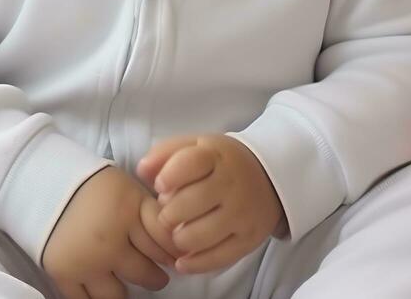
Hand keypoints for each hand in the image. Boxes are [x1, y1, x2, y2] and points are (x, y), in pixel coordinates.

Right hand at [42, 166, 176, 298]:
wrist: (40, 181)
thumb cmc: (92, 185)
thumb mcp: (129, 189)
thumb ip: (154, 214)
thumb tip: (179, 246)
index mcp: (127, 214)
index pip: (166, 248)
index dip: (172, 256)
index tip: (171, 260)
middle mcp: (109, 242)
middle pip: (147, 276)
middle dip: (154, 277)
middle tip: (152, 274)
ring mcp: (86, 262)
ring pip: (119, 296)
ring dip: (126, 290)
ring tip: (121, 278)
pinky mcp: (64, 274)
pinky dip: (97, 297)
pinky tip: (101, 285)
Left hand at [136, 134, 285, 274]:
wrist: (268, 176)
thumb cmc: (219, 162)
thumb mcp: (195, 146)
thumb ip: (165, 153)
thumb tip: (141, 171)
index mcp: (216, 157)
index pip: (189, 164)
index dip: (168, 177)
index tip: (159, 186)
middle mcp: (232, 185)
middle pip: (189, 204)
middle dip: (167, 214)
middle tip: (165, 215)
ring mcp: (242, 214)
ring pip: (200, 235)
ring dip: (178, 239)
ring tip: (175, 233)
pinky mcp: (249, 239)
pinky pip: (219, 258)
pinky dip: (195, 264)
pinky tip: (182, 261)